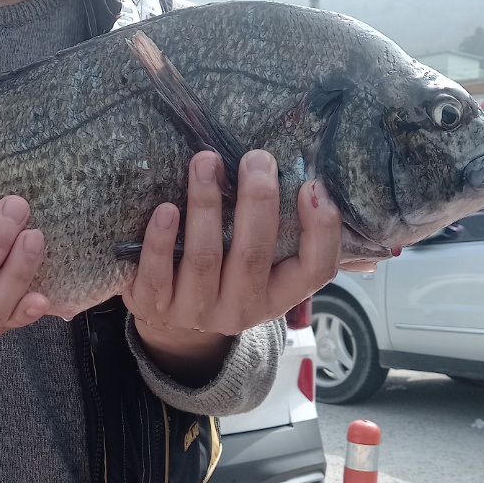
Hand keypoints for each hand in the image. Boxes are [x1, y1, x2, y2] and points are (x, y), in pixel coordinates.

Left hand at [122, 149, 342, 382]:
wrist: (172, 324)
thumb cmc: (227, 278)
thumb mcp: (263, 269)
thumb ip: (291, 236)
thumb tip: (328, 190)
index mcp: (278, 297)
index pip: (316, 270)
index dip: (321, 230)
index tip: (312, 185)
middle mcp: (241, 310)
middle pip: (254, 255)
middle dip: (257, 201)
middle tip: (256, 158)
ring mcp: (195, 311)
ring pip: (204, 258)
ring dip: (205, 205)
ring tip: (205, 162)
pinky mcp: (155, 306)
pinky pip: (157, 274)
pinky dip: (161, 240)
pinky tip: (166, 208)